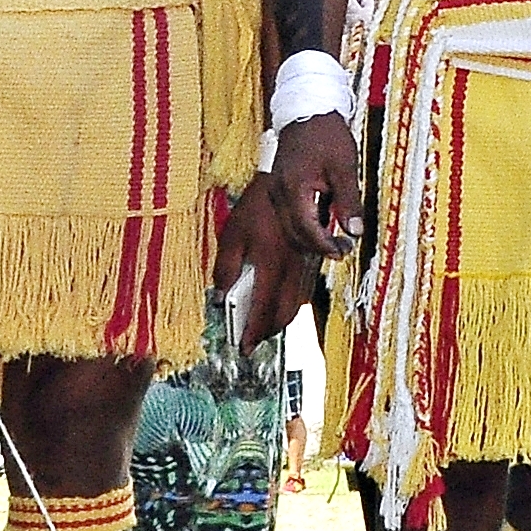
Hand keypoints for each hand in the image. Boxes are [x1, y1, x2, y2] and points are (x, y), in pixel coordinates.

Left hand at [228, 178, 324, 348]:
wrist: (287, 181)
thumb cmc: (255, 207)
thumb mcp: (230, 235)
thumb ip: (225, 268)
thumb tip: (220, 297)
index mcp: (270, 262)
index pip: (261, 308)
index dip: (253, 332)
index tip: (244, 349)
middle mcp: (291, 267)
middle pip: (285, 311)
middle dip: (269, 331)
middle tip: (254, 341)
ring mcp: (304, 262)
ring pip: (297, 302)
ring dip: (281, 319)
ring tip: (264, 328)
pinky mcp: (309, 257)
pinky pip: (302, 288)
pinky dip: (291, 303)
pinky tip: (279, 305)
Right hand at [272, 113, 365, 259]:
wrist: (306, 111)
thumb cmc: (326, 134)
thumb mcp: (344, 167)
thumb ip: (349, 200)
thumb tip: (355, 231)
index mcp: (293, 188)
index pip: (306, 229)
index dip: (324, 245)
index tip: (343, 252)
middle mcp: (278, 193)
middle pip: (294, 233)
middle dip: (318, 246)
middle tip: (343, 250)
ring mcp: (275, 191)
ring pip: (289, 227)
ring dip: (311, 238)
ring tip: (337, 240)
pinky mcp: (278, 188)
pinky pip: (288, 216)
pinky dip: (305, 225)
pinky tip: (325, 224)